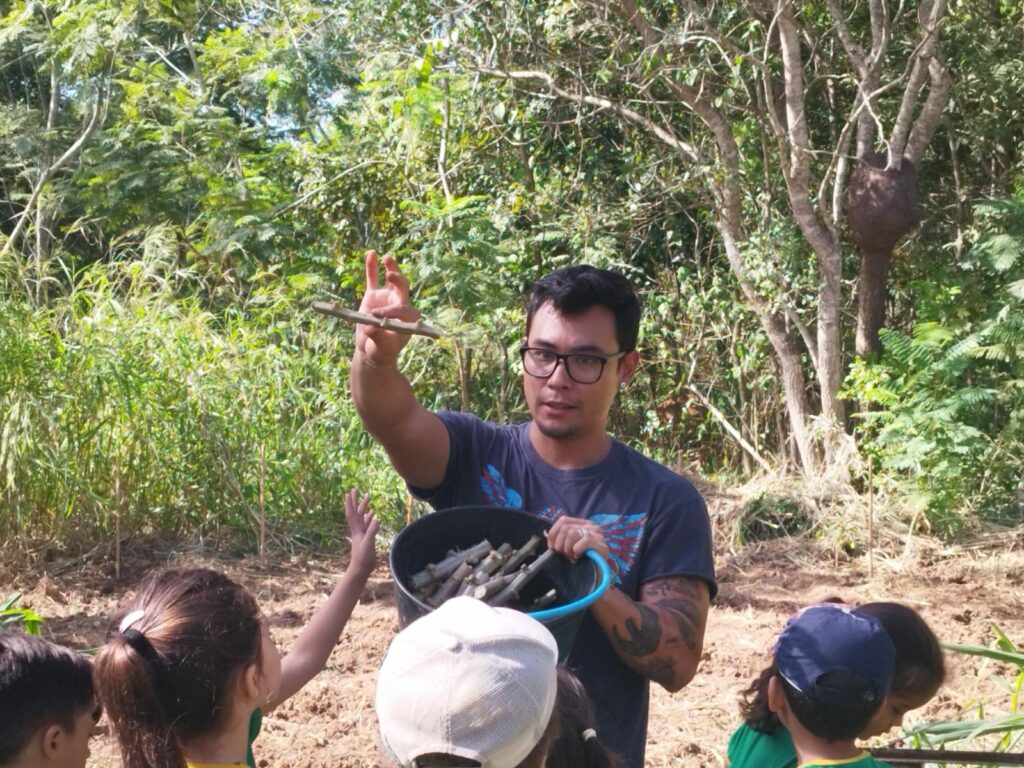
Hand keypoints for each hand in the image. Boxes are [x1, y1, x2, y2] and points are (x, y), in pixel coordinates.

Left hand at [345, 489, 379, 576]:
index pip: (352, 513)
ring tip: (367, 498)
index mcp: (356, 530)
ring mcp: (362, 533)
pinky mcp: (367, 538)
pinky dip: (370, 518)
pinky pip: (368, 525)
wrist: (361, 569)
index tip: (349, 492)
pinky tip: (373, 514)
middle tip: (356, 490)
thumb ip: (372, 531)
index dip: (350, 503)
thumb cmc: (363, 557)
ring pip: (362, 517)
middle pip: (356, 512)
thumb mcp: (368, 543)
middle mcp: (358, 530)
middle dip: (356, 501)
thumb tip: (376, 518)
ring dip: (363, 507)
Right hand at [356, 250, 420, 366]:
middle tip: (392, 276)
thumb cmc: (382, 351)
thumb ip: (378, 336)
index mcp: (407, 318)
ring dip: (392, 268)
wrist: (372, 349)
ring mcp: (387, 298)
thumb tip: (370, 327)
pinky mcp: (374, 296)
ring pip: (391, 280)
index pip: (403, 309)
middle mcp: (399, 304)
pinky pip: (373, 279)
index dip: (391, 310)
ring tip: (388, 258)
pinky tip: (371, 253)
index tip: (376, 317)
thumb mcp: (381, 347)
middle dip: (399, 281)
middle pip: (403, 289)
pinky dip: (372, 267)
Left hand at [546, 515, 609, 562]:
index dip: (554, 534)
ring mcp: (598, 535)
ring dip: (568, 549)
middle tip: (565, 555)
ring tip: (572, 557)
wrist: (595, 577)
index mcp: (582, 524)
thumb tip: (551, 540)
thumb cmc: (581, 561)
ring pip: (572, 533)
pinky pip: (585, 541)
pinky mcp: (602, 546)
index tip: (553, 547)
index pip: (563, 520)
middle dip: (560, 544)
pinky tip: (578, 557)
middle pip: (566, 528)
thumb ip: (562, 538)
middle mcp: (591, 526)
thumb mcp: (569, 546)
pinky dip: (577, 550)